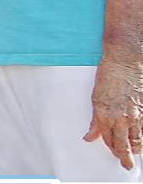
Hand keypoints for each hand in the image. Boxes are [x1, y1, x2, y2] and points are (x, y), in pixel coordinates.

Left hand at [83, 55, 142, 169]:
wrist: (125, 62)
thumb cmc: (108, 76)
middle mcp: (121, 117)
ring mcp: (136, 114)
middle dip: (125, 157)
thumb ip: (94, 121)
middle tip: (127, 164)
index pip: (110, 141)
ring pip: (138, 139)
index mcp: (105, 115)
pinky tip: (142, 139)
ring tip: (135, 152)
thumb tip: (89, 137)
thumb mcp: (95, 99)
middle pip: (124, 144)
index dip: (112, 149)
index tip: (114, 155)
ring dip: (136, 147)